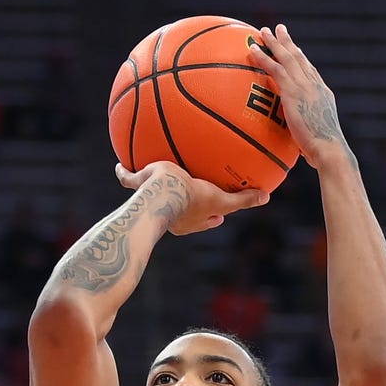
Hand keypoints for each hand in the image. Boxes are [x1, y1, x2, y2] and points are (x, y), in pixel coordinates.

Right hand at [115, 161, 268, 235]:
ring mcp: (151, 203)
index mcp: (190, 219)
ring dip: (151, 188)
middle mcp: (172, 215)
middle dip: (185, 206)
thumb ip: (243, 200)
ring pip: (152, 195)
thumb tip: (267, 197)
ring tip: (151, 175)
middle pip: (181, 212)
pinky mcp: (137, 189)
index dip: (212, 218)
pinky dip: (124, 172)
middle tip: (194, 195)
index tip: (219, 216)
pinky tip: (118, 164)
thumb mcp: (220, 200)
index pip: (205, 220)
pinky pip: (129, 178)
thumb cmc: (190, 200)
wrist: (161, 196)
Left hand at [248, 24, 353, 170]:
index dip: (302, 60)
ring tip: (263, 32)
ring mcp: (305, 85)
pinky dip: (263, 57)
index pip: (311, 72)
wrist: (328, 148)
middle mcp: (315, 85)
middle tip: (279, 30)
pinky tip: (252, 50)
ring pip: (287, 57)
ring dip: (274, 43)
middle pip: (300, 58)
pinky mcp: (293, 90)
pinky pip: (275, 68)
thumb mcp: (316, 139)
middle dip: (289, 43)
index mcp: (323, 94)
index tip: (295, 51)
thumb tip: (302, 148)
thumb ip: (306, 135)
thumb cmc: (323, 152)